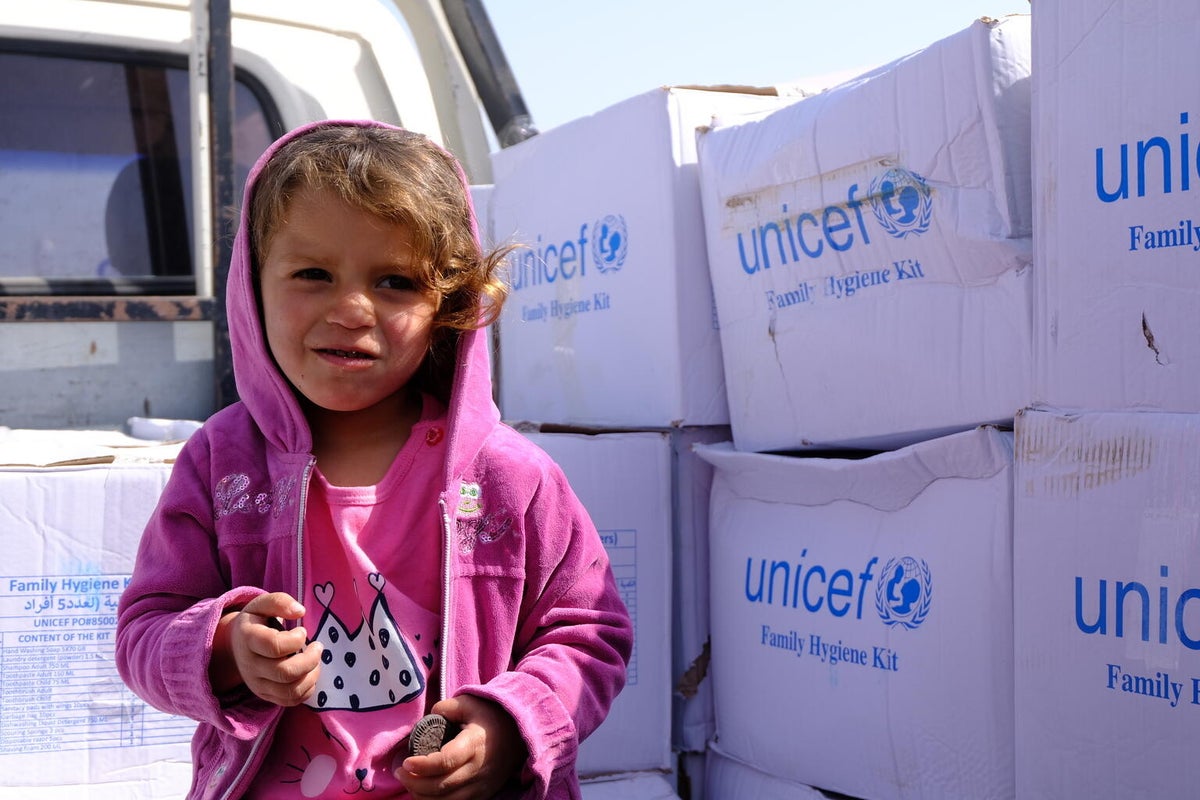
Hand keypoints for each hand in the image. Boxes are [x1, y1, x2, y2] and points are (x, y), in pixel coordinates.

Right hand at [210, 592, 321, 705]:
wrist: (237, 644)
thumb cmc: (256, 621)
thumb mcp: (262, 604)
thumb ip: (280, 602)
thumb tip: (300, 612)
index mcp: (248, 639)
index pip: (274, 646)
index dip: (295, 639)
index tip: (302, 631)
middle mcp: (250, 665)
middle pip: (284, 673)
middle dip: (310, 660)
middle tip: (317, 646)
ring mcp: (256, 684)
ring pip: (290, 691)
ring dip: (312, 676)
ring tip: (315, 660)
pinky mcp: (265, 695)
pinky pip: (290, 701)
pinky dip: (307, 689)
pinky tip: (309, 672)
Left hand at [397, 694, 527, 799]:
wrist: (519, 733)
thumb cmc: (490, 716)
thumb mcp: (470, 703)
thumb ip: (446, 708)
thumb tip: (427, 718)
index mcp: (474, 744)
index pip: (446, 761)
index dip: (422, 765)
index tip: (406, 761)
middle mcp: (479, 769)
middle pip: (442, 786)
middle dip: (415, 783)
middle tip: (400, 771)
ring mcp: (482, 786)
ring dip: (422, 796)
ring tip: (409, 782)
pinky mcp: (483, 795)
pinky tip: (424, 793)